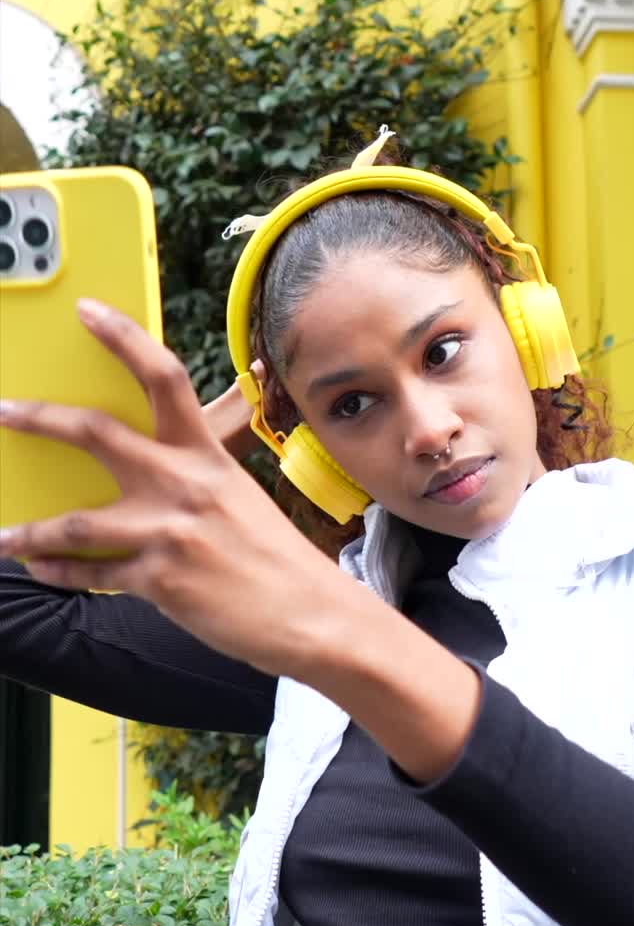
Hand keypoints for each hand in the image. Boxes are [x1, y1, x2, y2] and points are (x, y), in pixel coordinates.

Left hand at [0, 300, 336, 675]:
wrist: (310, 615)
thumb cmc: (275, 557)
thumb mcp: (237, 497)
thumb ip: (187, 479)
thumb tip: (136, 472)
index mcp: (208, 456)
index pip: (164, 377)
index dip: (123, 338)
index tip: (88, 311)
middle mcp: (184, 484)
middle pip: (97, 434)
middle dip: (39, 419)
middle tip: (3, 410)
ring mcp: (168, 532)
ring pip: (74, 522)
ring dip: (29, 531)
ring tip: (2, 535)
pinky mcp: (159, 580)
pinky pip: (91, 574)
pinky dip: (59, 573)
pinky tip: (39, 569)